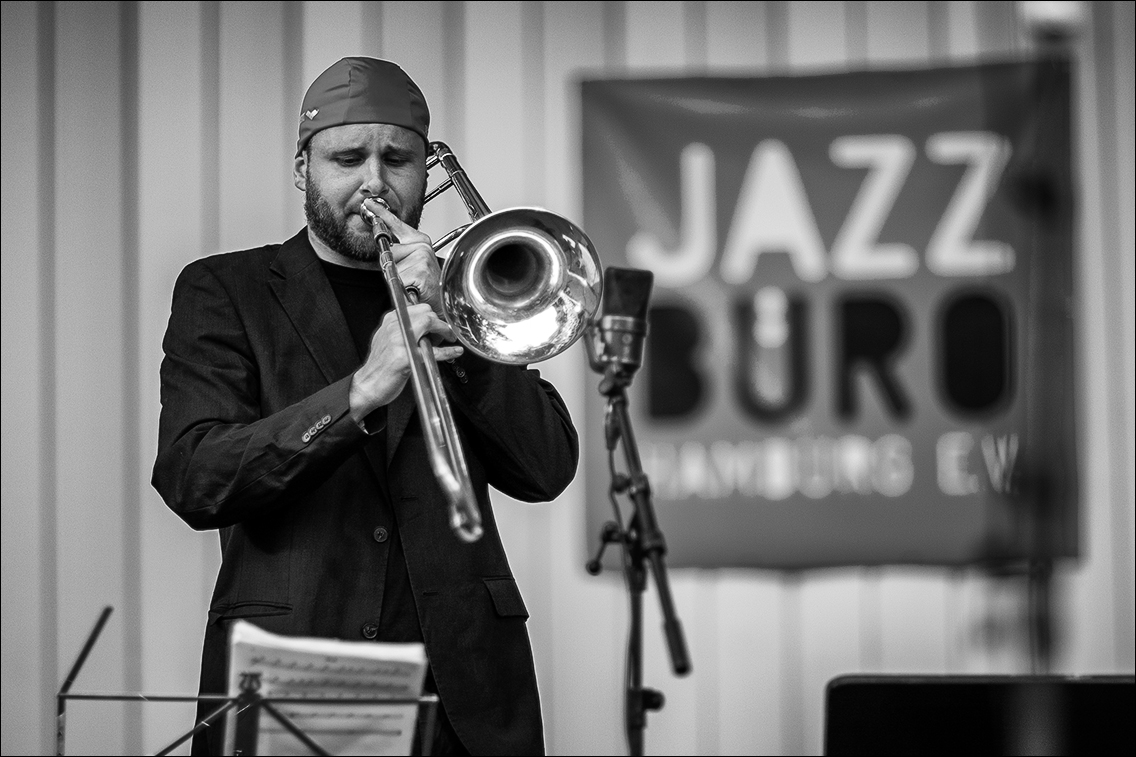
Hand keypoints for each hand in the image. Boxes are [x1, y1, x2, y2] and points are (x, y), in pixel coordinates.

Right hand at [349, 303, 463, 421]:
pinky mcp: (405, 357)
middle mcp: (393, 327)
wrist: (367, 385)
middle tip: (445, 334)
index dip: (433, 317)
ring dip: (444, 331)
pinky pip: (432, 351)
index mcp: (390, 321)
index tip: (439, 325)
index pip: (419, 308)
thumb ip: (403, 330)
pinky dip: (448, 351)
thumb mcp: (387, 340)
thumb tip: (426, 326)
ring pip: (428, 323)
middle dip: (440, 322)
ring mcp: (399, 340)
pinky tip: (454, 352)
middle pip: (426, 313)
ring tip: (449, 339)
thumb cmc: (379, 366)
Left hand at [363, 198, 443, 315]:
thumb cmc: (426, 285)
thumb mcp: (412, 263)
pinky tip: (415, 288)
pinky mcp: (420, 272)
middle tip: (407, 276)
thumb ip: (399, 252)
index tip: (370, 204)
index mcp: (420, 242)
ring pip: (392, 267)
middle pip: (389, 251)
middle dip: (392, 265)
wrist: (441, 302)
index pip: (396, 224)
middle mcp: (422, 247)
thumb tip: (384, 248)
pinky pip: (398, 279)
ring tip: (412, 284)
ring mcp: (422, 259)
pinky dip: (403, 287)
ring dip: (398, 279)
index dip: (381, 213)